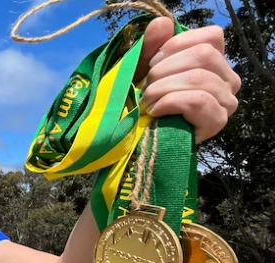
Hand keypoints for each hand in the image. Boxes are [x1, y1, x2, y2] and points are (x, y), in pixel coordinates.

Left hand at [136, 17, 241, 143]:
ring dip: (162, 89)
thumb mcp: (143, 69)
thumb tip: (163, 23)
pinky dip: (169, 102)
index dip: (176, 46)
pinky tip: (155, 112)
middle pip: (204, 55)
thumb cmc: (143, 101)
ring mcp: (226, 101)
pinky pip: (197, 100)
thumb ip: (152, 45)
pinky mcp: (217, 121)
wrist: (135, 137)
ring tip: (147, 102)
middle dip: (164, 70)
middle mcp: (228, 80)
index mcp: (214, 62)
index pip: (211, 37)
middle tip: (145, 89)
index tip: (152, 64)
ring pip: (200, 78)